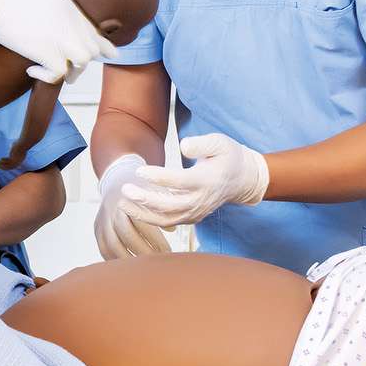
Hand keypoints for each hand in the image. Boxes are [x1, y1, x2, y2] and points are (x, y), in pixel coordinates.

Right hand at [0, 0, 118, 83]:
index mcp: (71, 6)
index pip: (98, 32)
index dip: (103, 46)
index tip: (101, 54)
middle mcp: (70, 24)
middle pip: (93, 51)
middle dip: (84, 60)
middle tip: (71, 63)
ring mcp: (59, 40)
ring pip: (82, 64)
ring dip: (70, 70)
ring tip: (58, 69)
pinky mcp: (44, 53)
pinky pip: (58, 74)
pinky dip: (48, 76)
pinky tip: (33, 70)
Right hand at [92, 154, 171, 259]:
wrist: (117, 182)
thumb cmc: (142, 190)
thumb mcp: (154, 193)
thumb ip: (162, 209)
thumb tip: (172, 228)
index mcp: (128, 200)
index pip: (142, 224)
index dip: (155, 240)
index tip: (167, 251)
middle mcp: (112, 210)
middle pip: (127, 236)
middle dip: (144, 251)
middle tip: (158, 261)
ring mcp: (102, 220)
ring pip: (113, 244)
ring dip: (130, 259)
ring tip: (145, 268)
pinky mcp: (97, 229)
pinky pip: (103, 248)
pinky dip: (115, 259)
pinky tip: (129, 266)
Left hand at [119, 134, 267, 227]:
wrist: (242, 180)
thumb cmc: (228, 157)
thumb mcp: (220, 143)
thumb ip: (202, 144)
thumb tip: (182, 146)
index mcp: (207, 181)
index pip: (179, 182)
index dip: (158, 177)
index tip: (139, 171)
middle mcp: (200, 200)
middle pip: (169, 206)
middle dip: (145, 200)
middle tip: (125, 190)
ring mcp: (196, 212)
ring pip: (166, 220)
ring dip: (143, 214)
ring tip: (123, 204)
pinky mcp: (192, 217)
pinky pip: (169, 222)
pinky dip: (151, 218)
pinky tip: (134, 208)